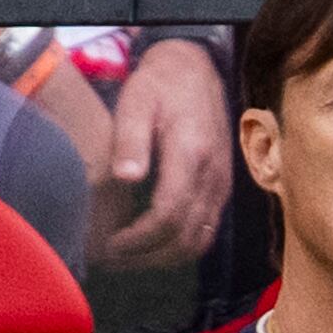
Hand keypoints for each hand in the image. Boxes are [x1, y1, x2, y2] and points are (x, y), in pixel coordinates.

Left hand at [95, 38, 235, 270]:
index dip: (139, 239)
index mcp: (191, 153)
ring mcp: (221, 187)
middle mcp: (213, 176)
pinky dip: (179, 249)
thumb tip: (125, 177)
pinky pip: (206, 233)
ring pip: (198, 243)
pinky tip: (151, 247)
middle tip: (112, 259)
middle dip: (146, 257)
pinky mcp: (222, 191)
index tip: (110, 244)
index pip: (169, 215)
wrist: (196, 72)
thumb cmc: (159, 86)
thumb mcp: (136, 100)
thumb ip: (131, 138)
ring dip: (163, 259)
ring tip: (128, 260)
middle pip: (184, 238)